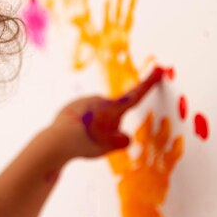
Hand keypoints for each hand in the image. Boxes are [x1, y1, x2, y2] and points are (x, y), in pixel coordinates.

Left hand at [47, 67, 164, 159]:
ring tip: (84, 138)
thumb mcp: (111, 146)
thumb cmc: (87, 143)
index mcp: (113, 108)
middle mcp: (99, 100)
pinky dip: (81, 125)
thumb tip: (124, 137)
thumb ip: (122, 140)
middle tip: (99, 139)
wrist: (58, 141)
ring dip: (94, 125)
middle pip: (112, 111)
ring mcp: (83, 101)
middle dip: (110, 123)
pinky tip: (74, 135)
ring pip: (96, 114)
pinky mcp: (70, 106)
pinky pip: (82, 116)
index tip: (159, 70)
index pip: (136, 95)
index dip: (149, 83)